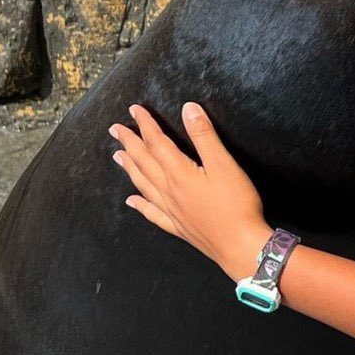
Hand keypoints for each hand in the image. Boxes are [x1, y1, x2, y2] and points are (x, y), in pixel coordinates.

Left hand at [109, 103, 269, 280]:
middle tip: (115, 130)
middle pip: (144, 162)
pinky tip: (132, 201)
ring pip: (143, 185)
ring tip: (117, 156)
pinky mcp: (178, 226)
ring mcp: (171, 210)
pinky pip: (152, 212)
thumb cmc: (236, 204)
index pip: (157, 143)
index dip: (145, 125)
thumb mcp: (224, 164)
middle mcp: (169, 191)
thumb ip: (205, 136)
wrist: (239, 245)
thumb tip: (189, 109)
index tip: (134, 110)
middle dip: (130, 143)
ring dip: (130, 168)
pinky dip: (140, 205)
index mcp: (179, 173)